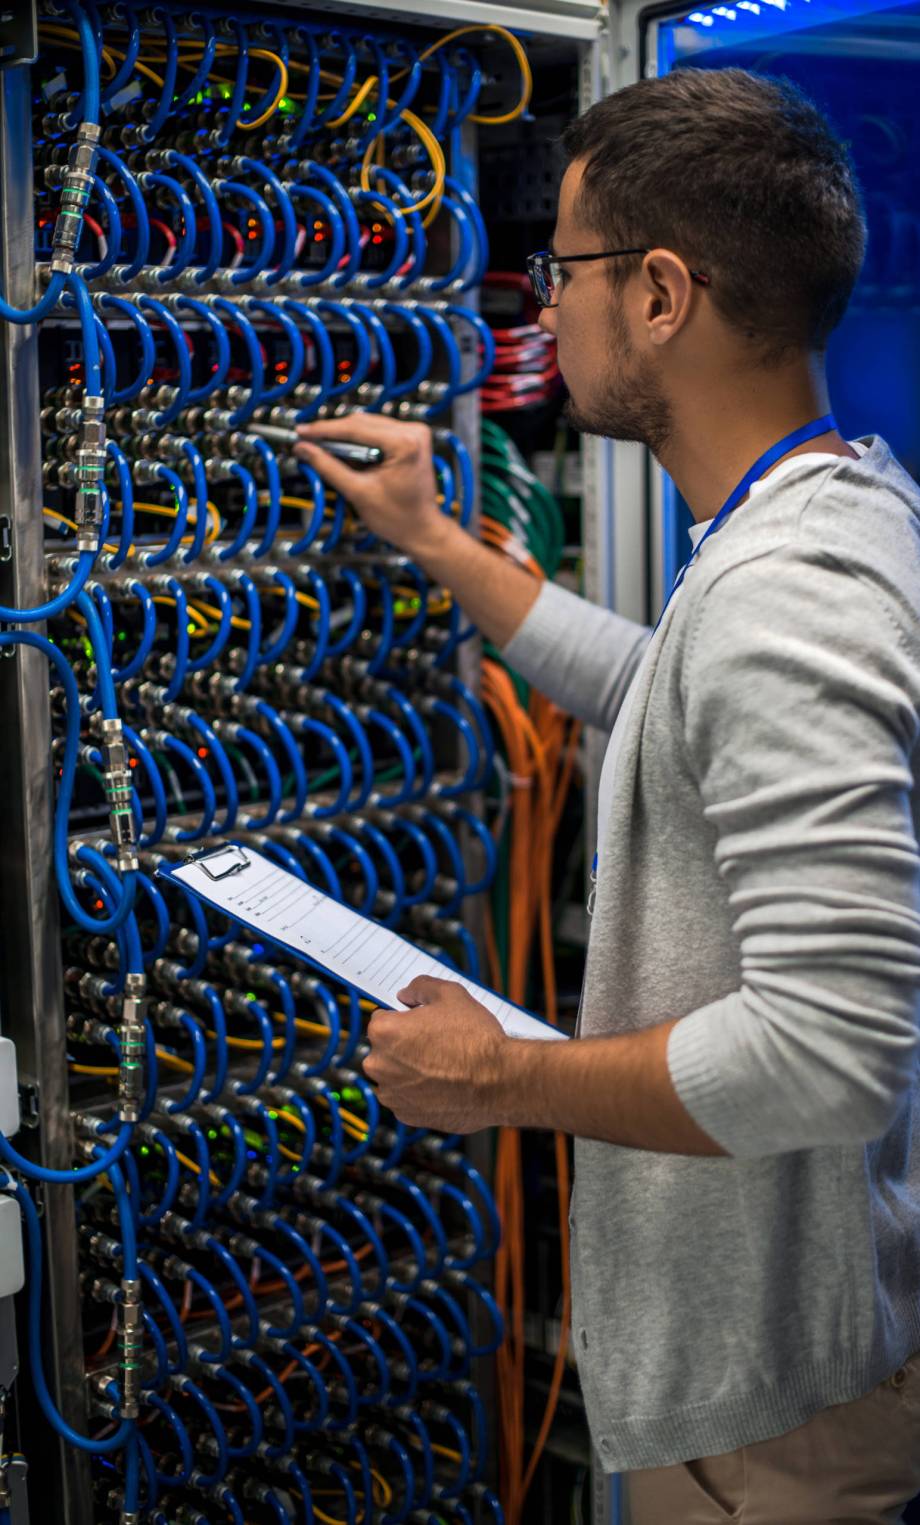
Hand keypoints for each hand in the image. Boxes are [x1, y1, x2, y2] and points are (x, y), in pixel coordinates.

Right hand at [295, 413, 456, 563]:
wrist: (422, 529)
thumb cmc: (401, 518)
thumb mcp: (358, 492)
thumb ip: (328, 467)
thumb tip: (305, 449)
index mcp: (405, 443)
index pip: (355, 428)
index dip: (323, 430)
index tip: (303, 432)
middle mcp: (414, 432)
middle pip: (361, 422)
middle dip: (332, 432)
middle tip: (306, 440)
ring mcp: (415, 433)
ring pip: (368, 424)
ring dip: (344, 435)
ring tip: (321, 446)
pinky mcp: (412, 438)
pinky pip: (378, 431)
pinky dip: (359, 439)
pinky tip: (343, 449)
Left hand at [363, 976, 510, 1131]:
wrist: (500, 1084)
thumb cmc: (475, 1039)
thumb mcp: (451, 994)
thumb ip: (420, 987)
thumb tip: (406, 994)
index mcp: (384, 1032)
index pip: (381, 1018)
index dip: (403, 1018)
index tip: (420, 1023)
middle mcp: (379, 1065)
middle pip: (384, 1049)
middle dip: (403, 1046)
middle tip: (435, 1044)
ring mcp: (392, 1094)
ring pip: (394, 1076)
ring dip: (408, 1071)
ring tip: (442, 1066)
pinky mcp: (406, 1116)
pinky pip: (406, 1099)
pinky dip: (418, 1094)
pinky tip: (442, 1085)